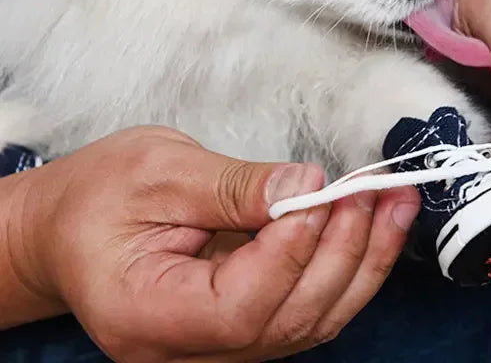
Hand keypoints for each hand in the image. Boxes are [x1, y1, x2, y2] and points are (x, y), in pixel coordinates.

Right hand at [6, 127, 418, 360]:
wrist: (69, 227)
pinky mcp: (244, 321)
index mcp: (147, 316)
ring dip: (363, 258)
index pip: (238, 307)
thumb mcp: (157, 171)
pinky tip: (373, 222)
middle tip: (376, 188)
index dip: (289, 253)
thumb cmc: (97, 197)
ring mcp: (219, 343)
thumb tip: (303, 186)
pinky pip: (307, 306)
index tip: (320, 193)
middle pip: (287, 320)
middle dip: (344, 250)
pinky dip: (348, 264)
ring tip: (395, 201)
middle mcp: (188, 348)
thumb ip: (232, 186)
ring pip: (310, 320)